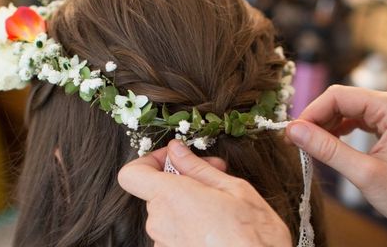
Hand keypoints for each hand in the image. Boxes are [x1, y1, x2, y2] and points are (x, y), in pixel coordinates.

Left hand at [118, 140, 291, 246]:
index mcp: (171, 198)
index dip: (149, 161)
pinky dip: (191, 223)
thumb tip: (176, 150)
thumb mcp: (233, 189)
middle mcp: (160, 223)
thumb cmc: (254, 236)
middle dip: (182, 179)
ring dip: (188, 202)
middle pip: (156, 192)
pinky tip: (217, 224)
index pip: (132, 174)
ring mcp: (164, 245)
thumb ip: (197, 167)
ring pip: (168, 213)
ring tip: (222, 203)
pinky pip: (175, 233)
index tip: (174, 158)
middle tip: (215, 174)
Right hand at [286, 85, 386, 244]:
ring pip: (346, 106)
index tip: (292, 132)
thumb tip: (294, 131)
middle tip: (296, 139)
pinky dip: (339, 127)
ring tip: (309, 143)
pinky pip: (356, 115)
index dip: (312, 112)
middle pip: (342, 98)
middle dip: (317, 118)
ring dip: (326, 123)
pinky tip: (328, 141)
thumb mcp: (363, 174)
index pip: (340, 96)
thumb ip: (327, 149)